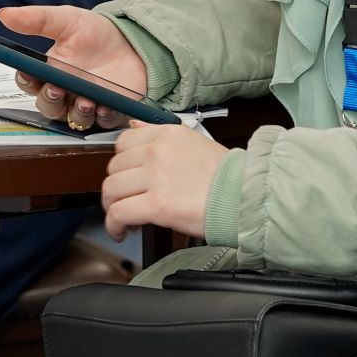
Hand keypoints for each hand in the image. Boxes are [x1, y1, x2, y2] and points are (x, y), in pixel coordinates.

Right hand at [0, 4, 148, 130]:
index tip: (27, 71)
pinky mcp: (111, 112)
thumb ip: (37, 19)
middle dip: (50, 100)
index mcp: (50, 72)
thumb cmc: (96, 33)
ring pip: (73, 119)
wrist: (134, 40)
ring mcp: (86, 104)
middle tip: (56, 88)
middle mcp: (65, 92)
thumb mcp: (68, 20)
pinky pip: (103, 122)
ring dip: (76, 112)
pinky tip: (106, 105)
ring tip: (85, 100)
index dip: (26, 79)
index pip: (30, 82)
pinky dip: (103, 116)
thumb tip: (4, 14)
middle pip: (48, 106)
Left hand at [100, 124, 231, 240]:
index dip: (122, 163)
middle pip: (114, 167)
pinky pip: (118, 213)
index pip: (123, 142)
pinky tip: (122, 231)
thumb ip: (159, 134)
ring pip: (111, 189)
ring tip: (125, 218)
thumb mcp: (193, 141)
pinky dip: (114, 226)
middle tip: (128, 200)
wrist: (245, 195)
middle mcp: (158, 151)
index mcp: (167, 134)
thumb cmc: (226, 176)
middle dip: (117, 187)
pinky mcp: (156, 204)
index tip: (127, 176)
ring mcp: (156, 176)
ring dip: (113, 207)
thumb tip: (134, 124)